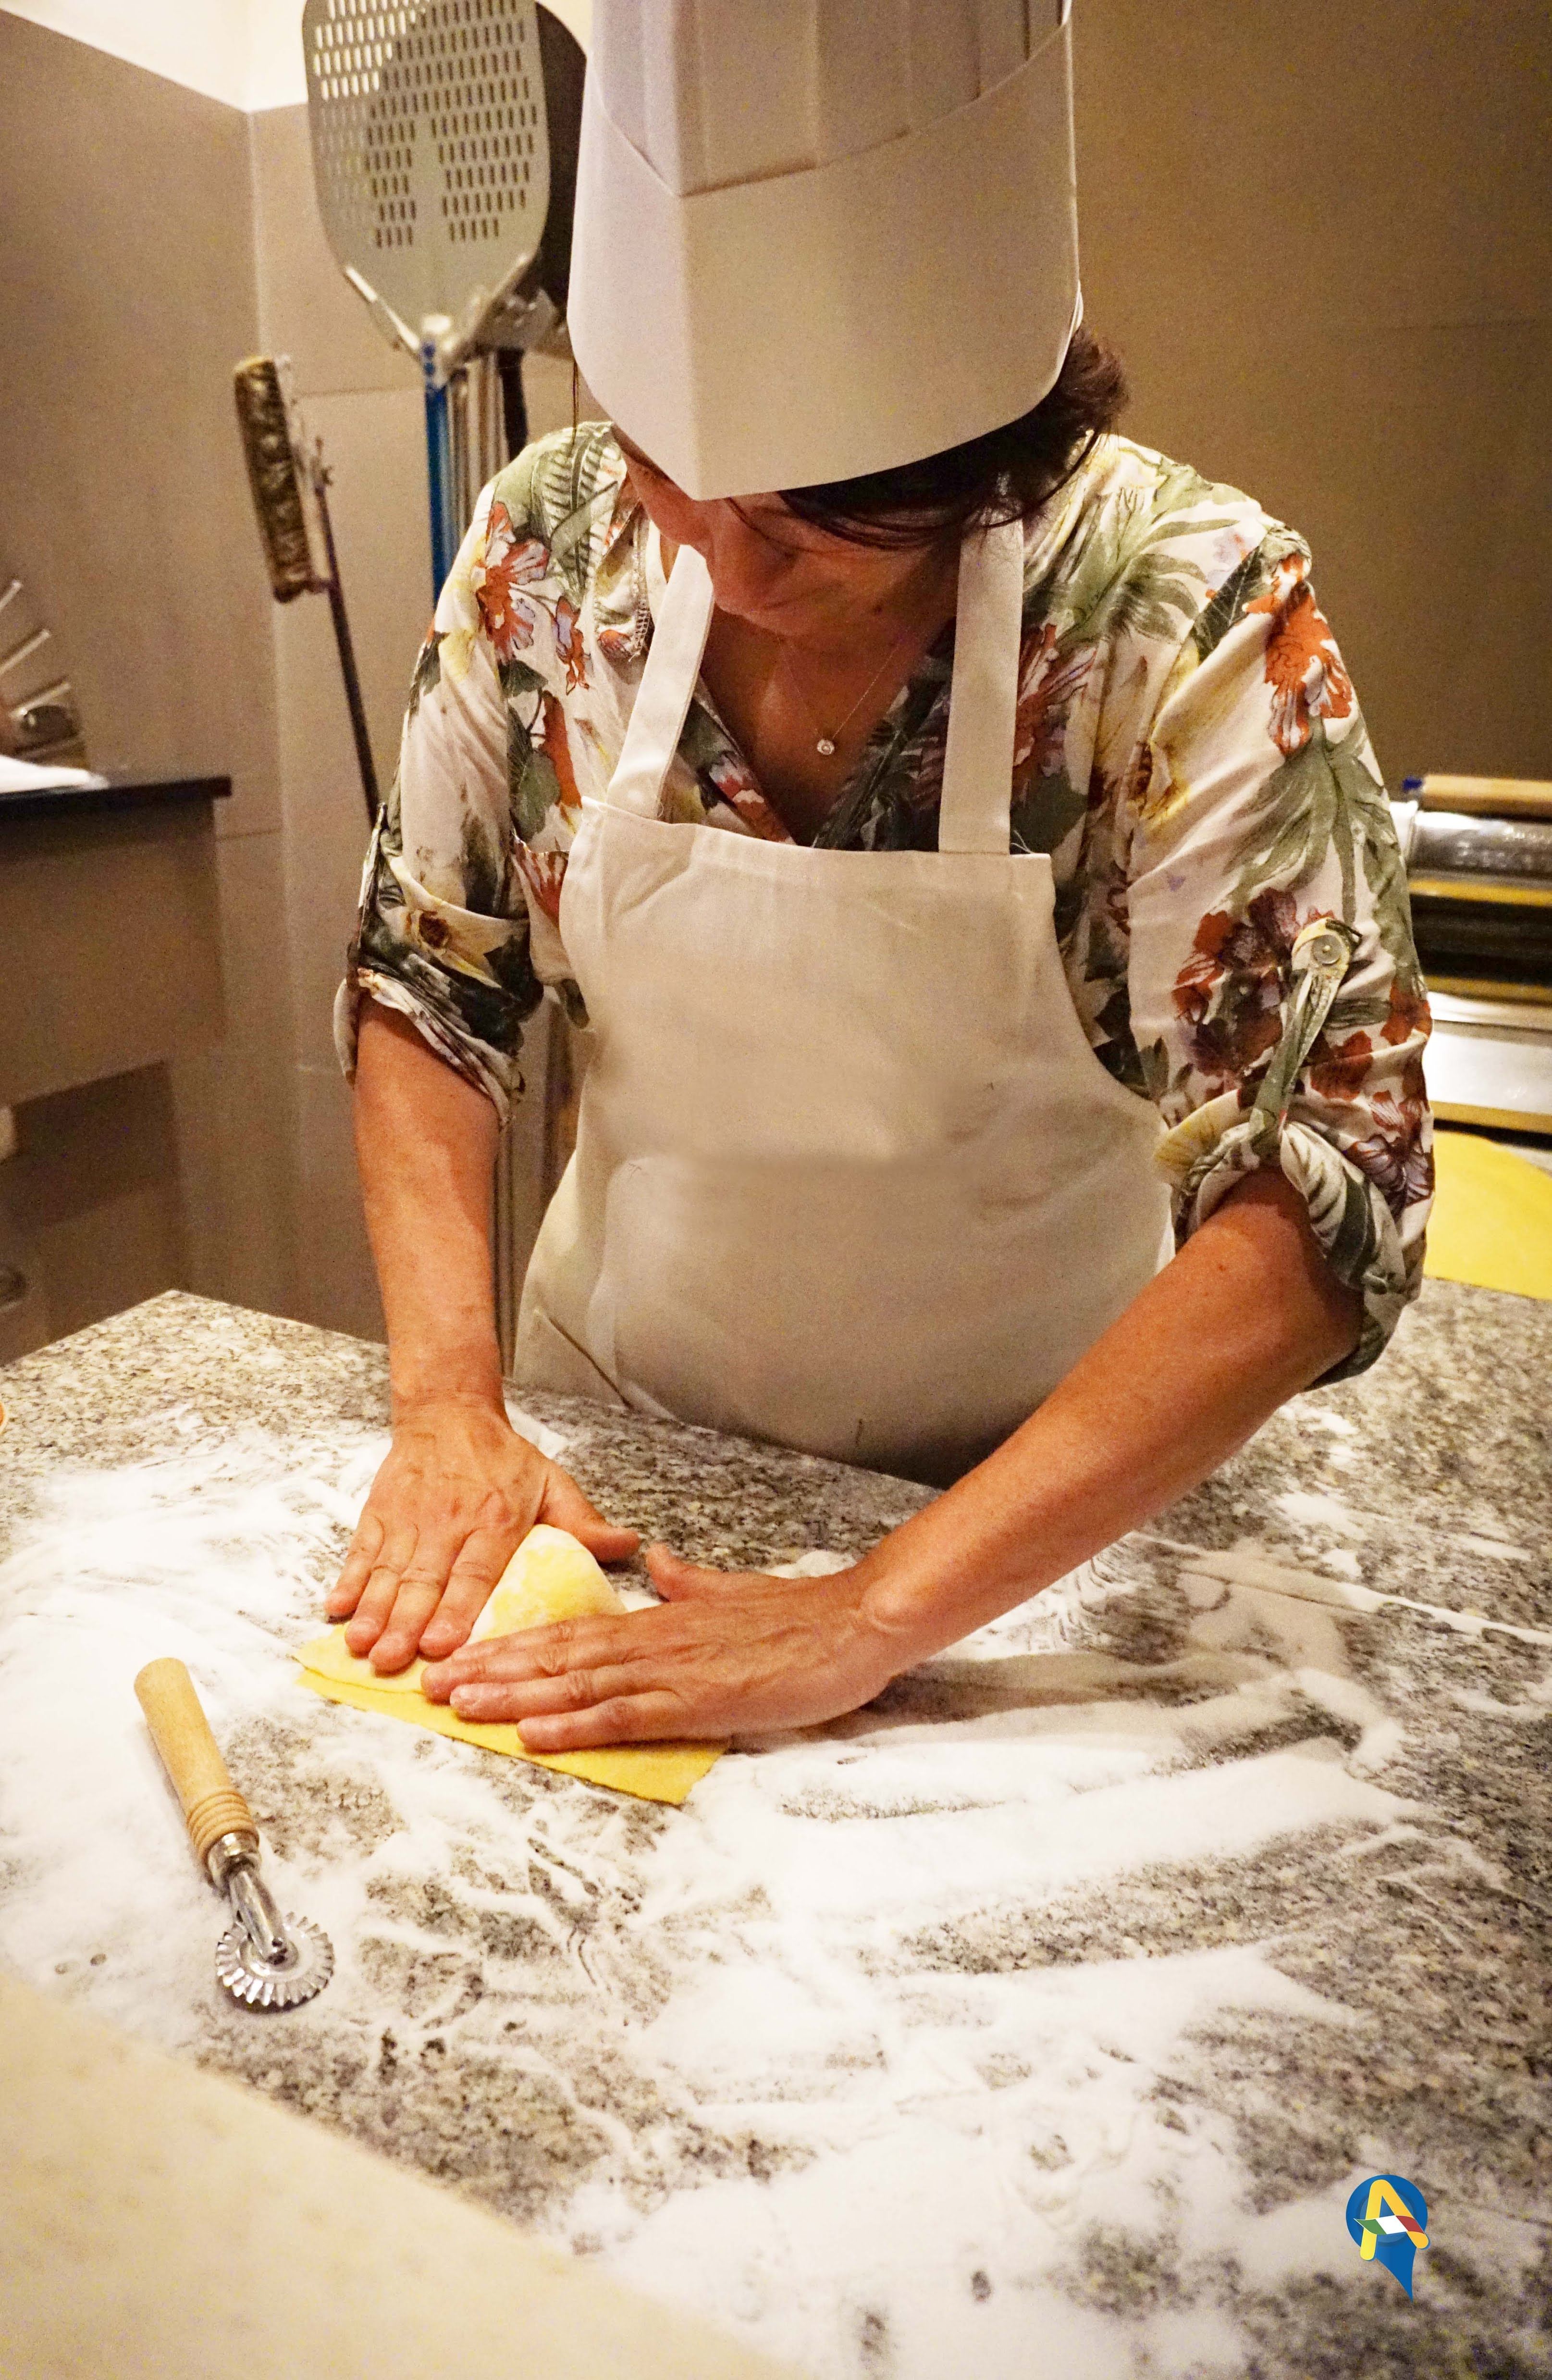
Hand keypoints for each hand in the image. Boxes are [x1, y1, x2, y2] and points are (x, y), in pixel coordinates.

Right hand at [327, 1397, 638, 1673]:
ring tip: (362, 1645)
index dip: (456, 1609)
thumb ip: (583, 1521)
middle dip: (406, 1623)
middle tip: (392, 1660)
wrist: (449, 1411)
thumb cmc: (503, 1459)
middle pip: (424, 1580)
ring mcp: (409, 1519)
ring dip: (374, 1611)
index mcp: (495, 1520)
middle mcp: (448, 1522)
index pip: (474, 1572)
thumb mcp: (552, 1483)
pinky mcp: (380, 1513)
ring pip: (389, 1571)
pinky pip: (362, 1551)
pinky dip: (349, 1580)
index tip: (442, 1644)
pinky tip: (337, 1609)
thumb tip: (626, 1544)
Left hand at [420, 1545, 903, 1748]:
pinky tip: (534, 1732)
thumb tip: (655, 1565)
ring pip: (576, 1682)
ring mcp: (672, 1671)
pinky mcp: (697, 1701)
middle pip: (556, 1655)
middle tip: (429, 1685)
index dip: (510, 1645)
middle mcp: (653, 1641)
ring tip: (460, 1705)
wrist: (855, 1622)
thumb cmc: (800, 1618)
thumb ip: (688, 1585)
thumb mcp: (731, 1593)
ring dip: (514, 1695)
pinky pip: (624, 1714)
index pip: (569, 1632)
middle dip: (489, 1669)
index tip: (461, 1656)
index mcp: (659, 1620)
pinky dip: (575, 1723)